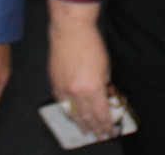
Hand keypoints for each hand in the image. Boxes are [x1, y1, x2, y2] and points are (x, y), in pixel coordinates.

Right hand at [46, 0, 114, 138]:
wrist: (71, 30)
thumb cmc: (91, 44)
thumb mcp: (105, 66)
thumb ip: (104, 84)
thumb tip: (104, 96)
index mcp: (93, 87)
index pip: (101, 113)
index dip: (106, 124)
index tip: (110, 130)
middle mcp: (78, 91)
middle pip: (87, 117)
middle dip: (94, 128)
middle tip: (99, 135)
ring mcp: (64, 88)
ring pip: (72, 112)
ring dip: (80, 122)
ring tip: (86, 130)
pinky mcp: (55, 82)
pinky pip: (61, 102)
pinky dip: (68, 109)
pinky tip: (72, 114)